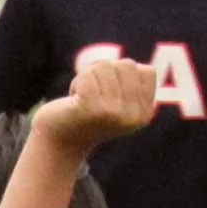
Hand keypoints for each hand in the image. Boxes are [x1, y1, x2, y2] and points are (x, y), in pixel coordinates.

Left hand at [35, 56, 157, 154]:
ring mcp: (112, 113)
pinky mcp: (90, 109)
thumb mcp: (118, 101)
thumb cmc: (89, 115)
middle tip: (93, 95)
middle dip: (106, 73)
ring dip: (89, 76)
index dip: (125, 75)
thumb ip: (130, 83)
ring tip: (83, 97)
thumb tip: (133, 66)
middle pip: (127, 66)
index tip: (110, 94)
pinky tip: (74, 98)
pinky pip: (88, 75)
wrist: (59, 141)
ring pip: (106, 67)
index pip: (147, 72)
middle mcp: (131, 117)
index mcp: (143, 116)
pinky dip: (78, 82)